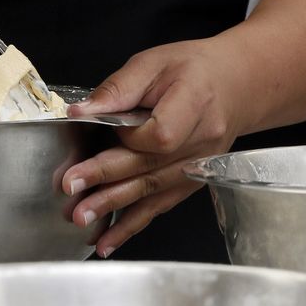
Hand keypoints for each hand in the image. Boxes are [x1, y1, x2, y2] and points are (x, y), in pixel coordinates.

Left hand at [58, 36, 254, 256]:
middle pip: (150, 167)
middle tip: (71, 189)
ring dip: (115, 209)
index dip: (128, 137)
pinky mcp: (190, 182)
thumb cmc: (191, 69)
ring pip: (153, 192)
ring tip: (82, 219)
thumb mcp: (152, 63)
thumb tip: (79, 112)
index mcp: (193, 104)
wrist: (235, 85)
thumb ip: (117, 89)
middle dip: (105, 180)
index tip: (103, 127)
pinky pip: (159, 206)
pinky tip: (108, 242)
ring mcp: (198, 167)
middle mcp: (200, 143)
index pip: (159, 135)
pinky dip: (132, 225)